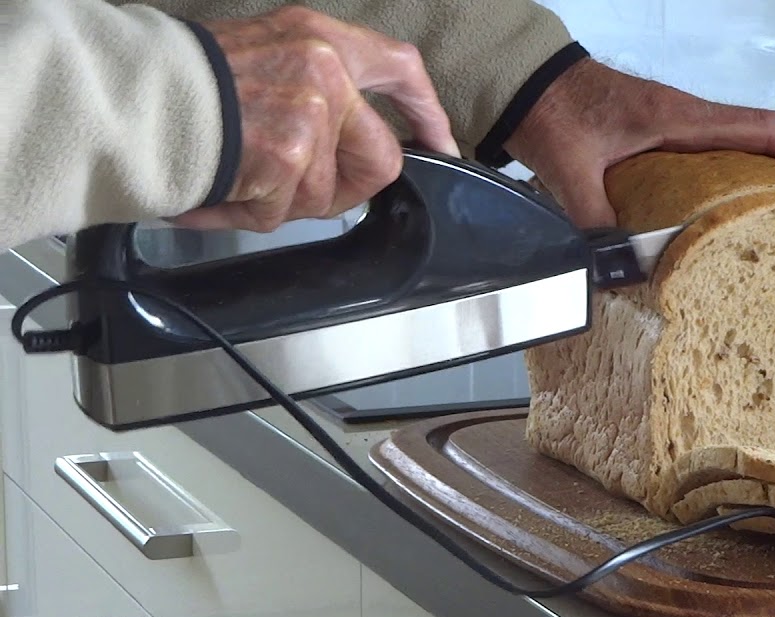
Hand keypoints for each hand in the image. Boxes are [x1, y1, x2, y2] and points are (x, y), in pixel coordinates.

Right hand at [173, 6, 458, 231]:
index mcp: (322, 39)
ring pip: (326, 195)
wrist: (127, 96)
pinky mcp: (287, 157)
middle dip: (346, 188)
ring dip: (282, 201)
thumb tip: (353, 139)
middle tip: (299, 188)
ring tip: (237, 175)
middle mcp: (324, 70)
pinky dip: (248, 213)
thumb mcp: (265, 52)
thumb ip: (317, 87)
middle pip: (380, 159)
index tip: (440, 142)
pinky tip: (219, 189)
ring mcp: (309, 114)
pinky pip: (284, 211)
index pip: (400, 68)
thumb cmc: (186, 81)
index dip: (426, 111)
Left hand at [503, 58, 774, 227]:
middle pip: (771, 138)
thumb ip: (595, 220)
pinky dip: (746, 174)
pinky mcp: (666, 134)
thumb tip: (615, 272)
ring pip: (749, 145)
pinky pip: (721, 152)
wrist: (527, 83)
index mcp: (682, 118)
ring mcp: (681, 124)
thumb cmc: (555, 114)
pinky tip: (746, 210)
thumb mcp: (572, 170)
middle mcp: (691, 117)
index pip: (765, 130)